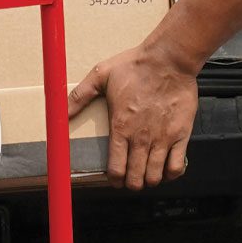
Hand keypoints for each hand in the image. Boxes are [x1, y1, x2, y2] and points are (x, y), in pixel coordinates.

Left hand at [68, 44, 197, 189]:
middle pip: (135, 177)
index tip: (113, 179)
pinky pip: (177, 166)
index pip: (115, 168)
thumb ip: (79, 97)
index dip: (113, 180)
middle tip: (129, 179)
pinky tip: (165, 169)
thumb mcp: (100, 76)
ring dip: (148, 180)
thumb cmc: (135, 66)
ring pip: (155, 176)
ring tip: (145, 175)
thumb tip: (60, 113)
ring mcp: (163, 138)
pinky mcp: (181, 134)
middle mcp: (141, 137)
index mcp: (120, 126)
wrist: (168, 59)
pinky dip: (171, 174)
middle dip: (130, 183)